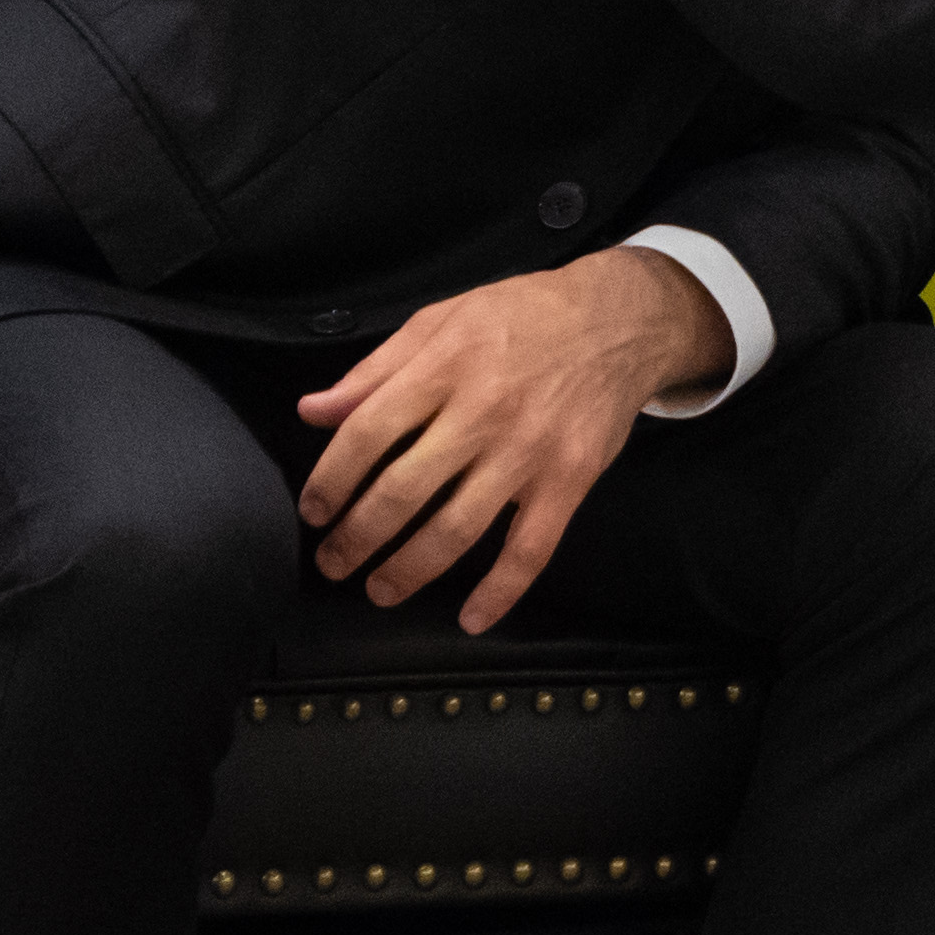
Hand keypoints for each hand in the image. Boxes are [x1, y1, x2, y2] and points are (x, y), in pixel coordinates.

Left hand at [294, 247, 732, 631]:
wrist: (622, 319)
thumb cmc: (525, 315)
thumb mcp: (444, 318)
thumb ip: (376, 369)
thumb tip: (312, 411)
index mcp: (445, 366)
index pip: (367, 433)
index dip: (330, 480)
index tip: (314, 511)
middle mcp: (485, 412)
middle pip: (403, 490)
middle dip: (356, 538)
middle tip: (334, 562)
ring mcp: (531, 451)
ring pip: (457, 529)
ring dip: (408, 570)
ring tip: (379, 590)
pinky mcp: (571, 479)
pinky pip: (532, 548)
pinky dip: (501, 591)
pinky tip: (473, 618)